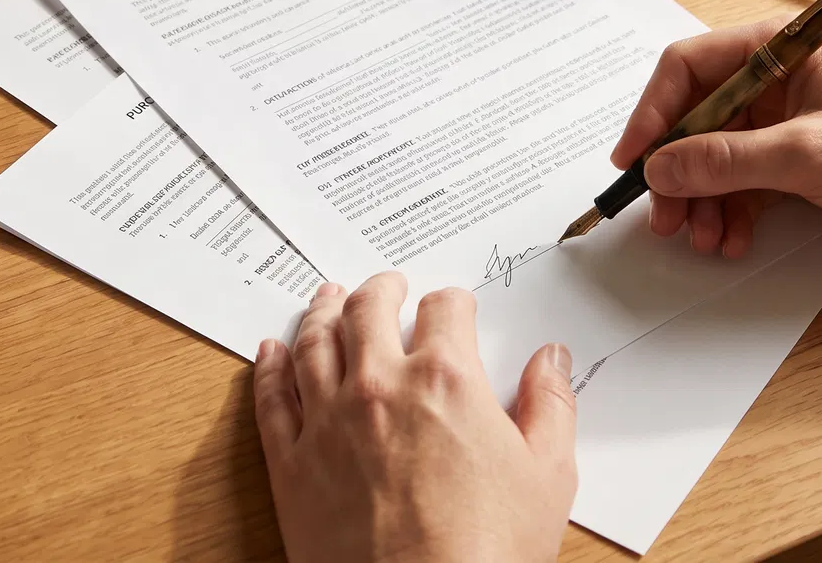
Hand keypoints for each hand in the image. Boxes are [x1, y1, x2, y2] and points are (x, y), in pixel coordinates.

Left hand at [253, 273, 576, 562]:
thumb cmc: (488, 553)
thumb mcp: (547, 476)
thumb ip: (550, 406)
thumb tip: (552, 359)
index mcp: (446, 380)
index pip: (445, 310)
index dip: (453, 303)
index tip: (453, 308)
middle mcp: (380, 386)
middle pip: (369, 310)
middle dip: (380, 290)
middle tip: (386, 285)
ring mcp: (328, 422)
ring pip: (313, 342)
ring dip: (321, 312)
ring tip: (327, 298)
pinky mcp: (292, 464)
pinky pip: (271, 398)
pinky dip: (268, 366)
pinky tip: (269, 351)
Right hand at [611, 19, 821, 256]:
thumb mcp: (808, 154)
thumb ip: (728, 161)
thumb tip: (662, 169)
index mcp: (782, 48)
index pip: (690, 66)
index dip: (654, 112)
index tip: (634, 159)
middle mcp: (779, 79)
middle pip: (697, 117)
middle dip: (676, 169)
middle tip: (663, 216)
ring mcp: (788, 122)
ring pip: (717, 157)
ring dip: (701, 200)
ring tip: (700, 239)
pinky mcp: (801, 163)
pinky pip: (744, 183)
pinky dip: (731, 212)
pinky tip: (732, 240)